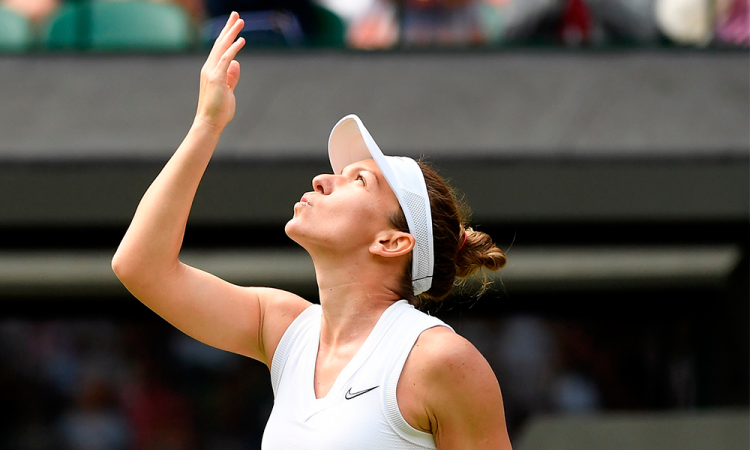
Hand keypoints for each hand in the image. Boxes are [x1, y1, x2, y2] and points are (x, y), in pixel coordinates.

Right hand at [195, 12, 245, 128]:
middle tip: (236, 15)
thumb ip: (232, 77)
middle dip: (228, 28)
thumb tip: (236, 63)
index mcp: (212, 70)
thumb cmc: (219, 110)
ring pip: (222, 47)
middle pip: (220, 43)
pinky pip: (226, 59)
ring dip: (231, 33)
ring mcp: (212, 72)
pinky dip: (233, 48)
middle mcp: (209, 68)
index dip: (227, 35)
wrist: (210, 122)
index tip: (234, 24)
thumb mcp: (229, 90)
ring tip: (240, 21)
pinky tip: (241, 40)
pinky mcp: (217, 78)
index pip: (220, 48)